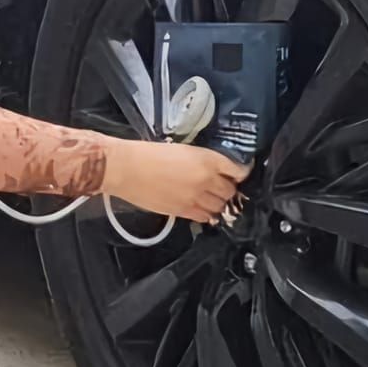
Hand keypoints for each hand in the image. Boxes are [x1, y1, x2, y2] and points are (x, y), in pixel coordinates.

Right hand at [99, 137, 248, 223]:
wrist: (127, 168)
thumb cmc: (148, 153)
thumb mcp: (182, 149)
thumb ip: (202, 161)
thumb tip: (213, 171)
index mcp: (207, 159)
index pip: (238, 170)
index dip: (240, 173)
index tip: (239, 173)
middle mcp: (206, 180)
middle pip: (230, 191)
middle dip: (228, 189)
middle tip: (220, 185)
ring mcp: (196, 198)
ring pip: (220, 207)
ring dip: (218, 202)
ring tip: (209, 197)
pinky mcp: (184, 212)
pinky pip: (205, 217)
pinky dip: (206, 213)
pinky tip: (199, 206)